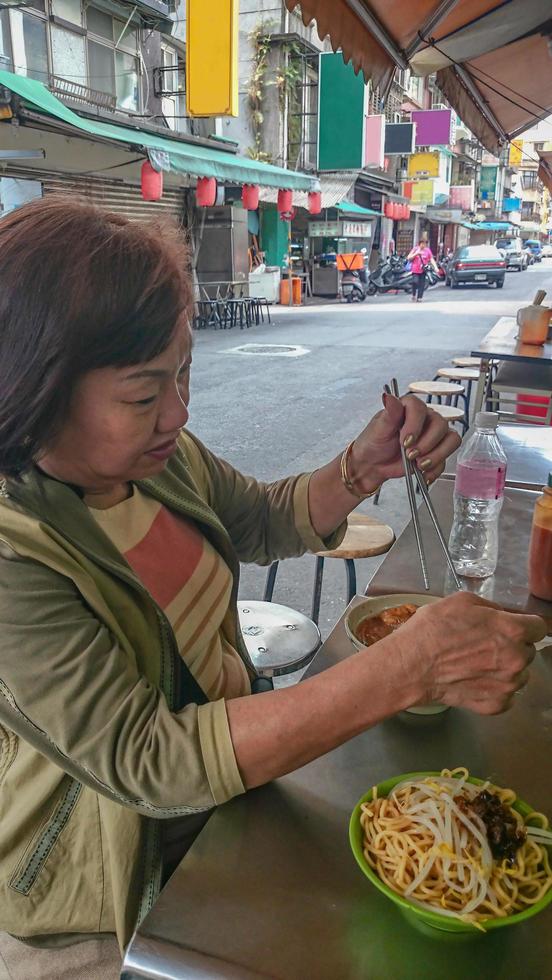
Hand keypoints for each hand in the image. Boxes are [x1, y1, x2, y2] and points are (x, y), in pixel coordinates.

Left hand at [348, 392, 460, 491]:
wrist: (373, 464)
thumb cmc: (374, 442)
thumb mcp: (379, 428)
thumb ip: (389, 413)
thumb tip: (389, 397)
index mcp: (409, 408)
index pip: (420, 408)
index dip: (415, 426)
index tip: (405, 441)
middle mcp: (425, 419)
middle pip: (441, 424)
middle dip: (426, 443)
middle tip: (410, 454)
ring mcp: (433, 436)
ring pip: (451, 439)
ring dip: (436, 455)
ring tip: (418, 464)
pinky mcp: (436, 452)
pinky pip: (446, 458)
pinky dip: (435, 469)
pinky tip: (423, 473)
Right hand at [387, 592, 546, 714]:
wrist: (411, 666)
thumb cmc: (432, 630)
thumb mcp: (461, 601)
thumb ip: (490, 608)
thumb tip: (501, 616)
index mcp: (512, 630)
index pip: (539, 627)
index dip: (525, 625)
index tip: (513, 627)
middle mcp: (516, 659)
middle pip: (527, 651)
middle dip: (511, 646)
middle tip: (485, 645)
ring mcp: (508, 685)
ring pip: (519, 674)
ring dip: (504, 669)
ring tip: (477, 664)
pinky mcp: (496, 705)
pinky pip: (506, 695)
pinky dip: (494, 689)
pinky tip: (474, 680)